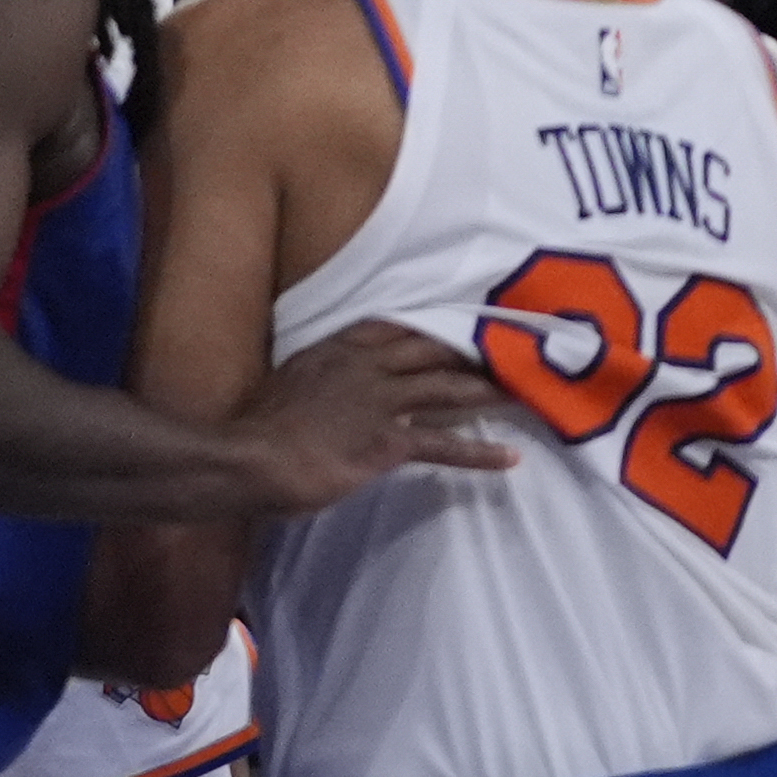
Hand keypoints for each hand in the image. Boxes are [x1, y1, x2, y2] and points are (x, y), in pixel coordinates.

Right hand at [234, 319, 516, 513]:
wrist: (250, 457)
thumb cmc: (261, 426)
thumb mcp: (290, 381)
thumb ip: (320, 374)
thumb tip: (334, 378)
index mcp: (338, 348)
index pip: (396, 326)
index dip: (434, 322)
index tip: (467, 318)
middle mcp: (365, 366)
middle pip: (432, 349)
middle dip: (474, 347)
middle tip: (514, 346)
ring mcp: (379, 402)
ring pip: (447, 389)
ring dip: (489, 390)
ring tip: (526, 390)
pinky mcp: (388, 443)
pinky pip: (443, 444)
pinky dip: (479, 453)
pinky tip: (510, 458)